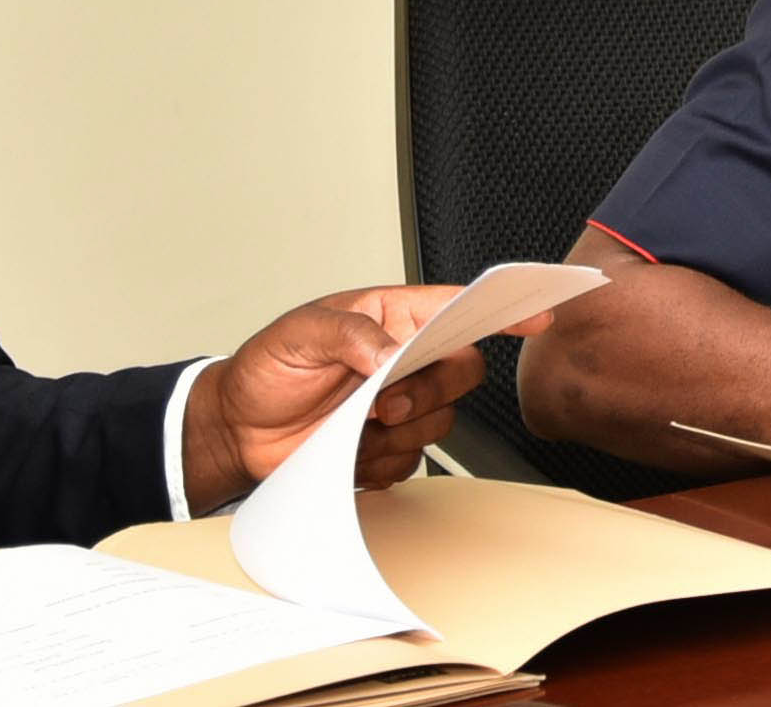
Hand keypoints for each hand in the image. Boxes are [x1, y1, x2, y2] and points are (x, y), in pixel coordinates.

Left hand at [182, 283, 542, 511]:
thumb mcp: (301, 335)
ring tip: (351, 427)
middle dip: (426, 392)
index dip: (499, 310)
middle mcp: (403, 360)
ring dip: (398, 431)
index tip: (534, 314)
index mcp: (391, 318)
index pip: (457, 308)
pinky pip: (412, 460)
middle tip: (381, 402)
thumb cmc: (267, 370)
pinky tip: (347, 451)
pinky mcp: (387, 447)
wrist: (236, 431)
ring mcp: (398, 405)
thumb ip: (351, 336)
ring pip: (440, 421)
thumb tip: (391, 355)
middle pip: (460, 372)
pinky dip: (381, 462)